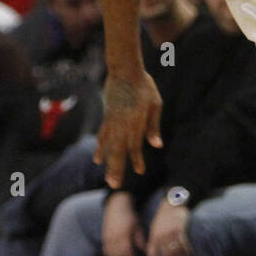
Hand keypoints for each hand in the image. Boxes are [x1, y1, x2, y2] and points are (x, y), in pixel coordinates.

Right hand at [95, 71, 162, 188]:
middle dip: (117, 168)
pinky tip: (98, 159)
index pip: (135, 145)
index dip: (137, 159)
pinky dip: (100, 149)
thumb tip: (157, 145)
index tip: (139, 171)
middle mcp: (120, 125)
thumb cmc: (144, 86)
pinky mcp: (106, 117)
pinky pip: (102, 136)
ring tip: (108, 179)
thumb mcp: (155, 104)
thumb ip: (153, 126)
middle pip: (118, 150)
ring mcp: (111, 122)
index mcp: (134, 122)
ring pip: (108, 147)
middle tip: (114, 185)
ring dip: (108, 163)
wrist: (124, 70)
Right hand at [102, 192, 145, 255]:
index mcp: (122, 236)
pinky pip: (107, 254)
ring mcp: (107, 240)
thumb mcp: (137, 227)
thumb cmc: (130, 216)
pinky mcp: (104, 240)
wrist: (116, 206)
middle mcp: (113, 240)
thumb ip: (140, 240)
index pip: (126, 254)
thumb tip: (145, 252)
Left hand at [146, 201, 191, 255]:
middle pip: (167, 254)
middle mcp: (160, 236)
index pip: (152, 255)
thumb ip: (158, 243)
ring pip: (176, 249)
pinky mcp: (179, 226)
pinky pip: (183, 241)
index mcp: (153, 238)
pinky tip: (191, 253)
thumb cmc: (164, 221)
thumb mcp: (156, 231)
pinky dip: (187, 249)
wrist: (170, 205)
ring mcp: (170, 231)